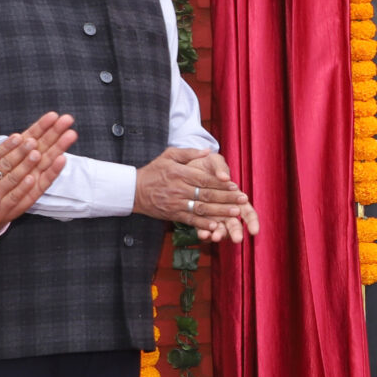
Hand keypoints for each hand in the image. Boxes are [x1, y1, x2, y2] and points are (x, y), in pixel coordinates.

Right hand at [0, 114, 75, 254]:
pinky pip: (13, 198)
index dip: (6, 145)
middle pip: (4, 165)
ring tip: (37, 154)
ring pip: (11, 179)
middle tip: (33, 140)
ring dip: (25, 166)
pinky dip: (23, 189)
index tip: (18, 136)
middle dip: (19, 151)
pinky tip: (32, 179)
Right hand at [135, 147, 254, 236]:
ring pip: (201, 208)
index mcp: (179, 173)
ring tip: (235, 212)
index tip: (235, 185)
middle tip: (243, 199)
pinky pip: (190, 220)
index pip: (204, 179)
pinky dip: (204, 224)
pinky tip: (216, 226)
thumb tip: (208, 150)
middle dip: (226, 198)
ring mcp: (176, 203)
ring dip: (219, 211)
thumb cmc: (153, 171)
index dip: (220, 183)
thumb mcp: (168, 155)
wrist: (133, 190)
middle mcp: (178, 189)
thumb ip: (189, 153)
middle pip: (206, 194)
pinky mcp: (173, 214)